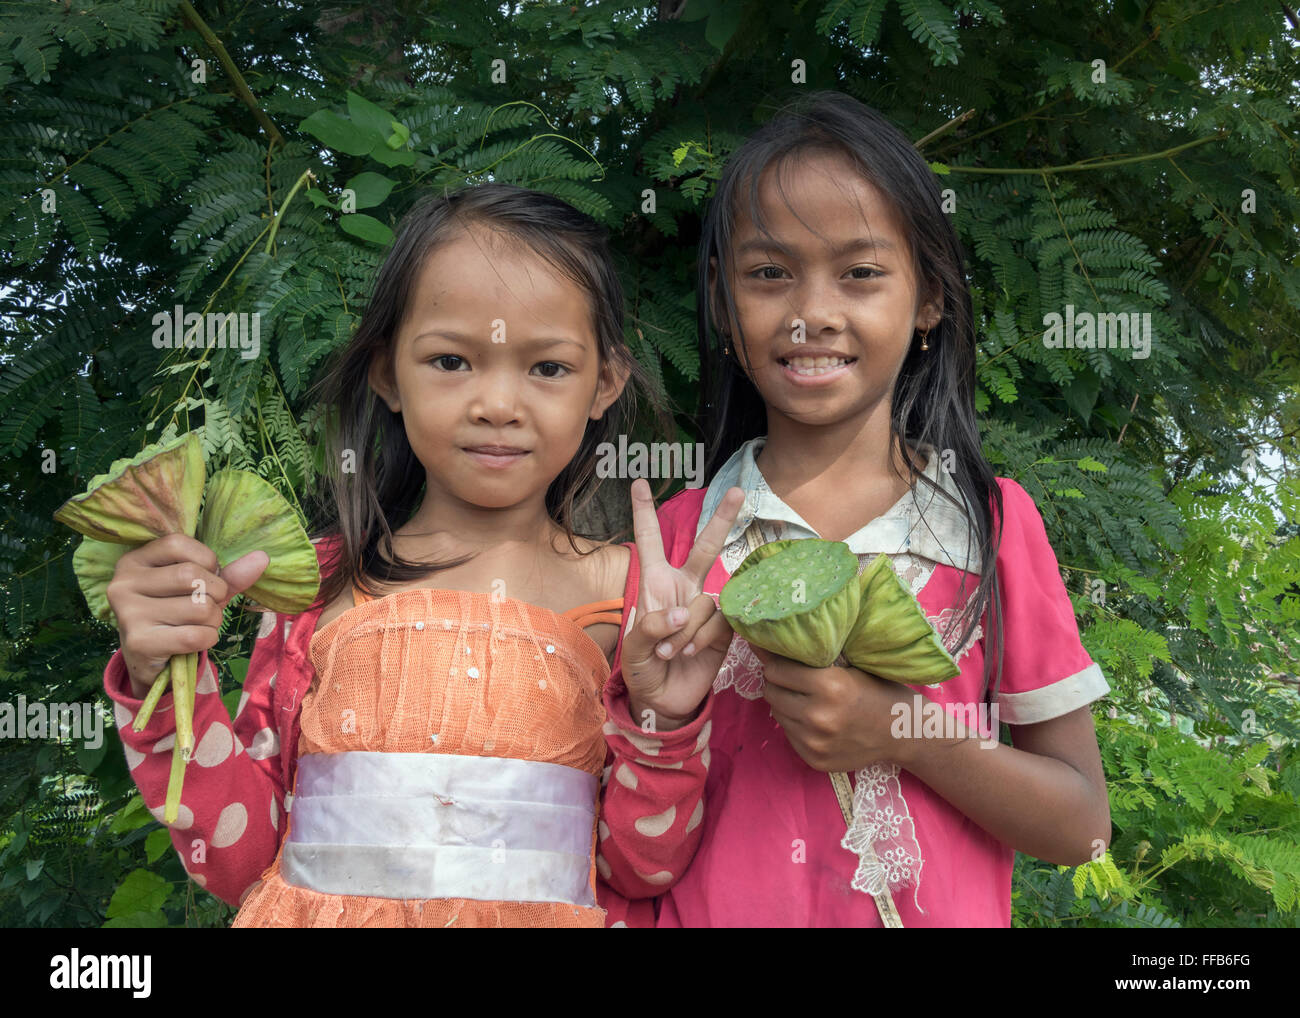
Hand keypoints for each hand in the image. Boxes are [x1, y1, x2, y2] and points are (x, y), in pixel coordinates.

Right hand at [107, 533, 268, 698]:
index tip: (206, 576)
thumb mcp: (200, 588)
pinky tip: (195, 640)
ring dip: (214, 619)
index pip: (179, 544)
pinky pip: (195, 636)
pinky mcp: (139, 643)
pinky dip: (208, 638)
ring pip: (199, 608)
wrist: (150, 660)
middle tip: (207, 606)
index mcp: (134, 561)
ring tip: (199, 624)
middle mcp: (123, 584)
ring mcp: (128, 614)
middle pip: (192, 576)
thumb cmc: (177, 614)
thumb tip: (262, 558)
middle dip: (215, 594)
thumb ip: (229, 573)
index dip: (207, 560)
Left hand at [619, 478, 744, 730]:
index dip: (644, 513)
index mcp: (655, 584)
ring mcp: (706, 607)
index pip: (651, 541)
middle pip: (705, 547)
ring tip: (671, 652)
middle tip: (738, 490)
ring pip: (706, 601)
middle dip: (721, 520)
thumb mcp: (633, 648)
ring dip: (686, 629)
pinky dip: (702, 637)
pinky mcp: (725, 629)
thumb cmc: (642, 668)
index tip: (639, 482)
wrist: (663, 700)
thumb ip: (653, 626)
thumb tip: (683, 612)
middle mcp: (684, 588)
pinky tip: (691, 652)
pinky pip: (720, 622)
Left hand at [752, 645, 914, 771]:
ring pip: (777, 714)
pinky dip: (796, 726)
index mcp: (829, 685)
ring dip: (786, 705)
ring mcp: (815, 742)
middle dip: (779, 684)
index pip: (776, 671)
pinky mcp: (814, 759)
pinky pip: (789, 735)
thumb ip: (808, 658)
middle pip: (771, 693)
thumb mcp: (846, 666)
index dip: (777, 664)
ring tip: (808, 701)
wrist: (901, 731)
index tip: (784, 662)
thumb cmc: (875, 690)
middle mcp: (818, 716)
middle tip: (795, 681)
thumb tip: (762, 645)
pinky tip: (817, 721)